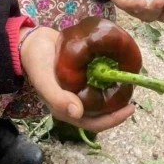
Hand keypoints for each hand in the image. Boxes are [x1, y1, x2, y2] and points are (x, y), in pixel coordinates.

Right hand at [19, 26, 134, 132]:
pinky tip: (117, 67)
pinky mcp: (81, 75)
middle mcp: (75, 102)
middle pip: (102, 111)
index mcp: (67, 109)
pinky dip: (108, 77)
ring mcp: (78, 88)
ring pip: (102, 96)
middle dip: (118, 105)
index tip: (130, 107)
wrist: (31, 41)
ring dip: (115, 91)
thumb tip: (78, 113)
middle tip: (132, 90)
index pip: (95, 122)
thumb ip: (58, 98)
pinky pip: (98, 81)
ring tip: (127, 79)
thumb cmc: (37, 62)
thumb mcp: (45, 80)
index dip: (113, 119)